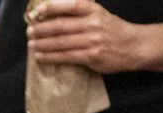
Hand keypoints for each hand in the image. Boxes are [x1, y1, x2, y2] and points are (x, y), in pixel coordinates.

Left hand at [26, 0, 145, 72]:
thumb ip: (80, 15)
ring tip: (31, 45)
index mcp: (94, 10)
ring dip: (42, 44)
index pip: (71, 5)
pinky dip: (50, 57)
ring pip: (61, 42)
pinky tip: (40, 57)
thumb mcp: (100, 15)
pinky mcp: (91, 56)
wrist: (133, 46)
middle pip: (61, 26)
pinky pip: (66, 57)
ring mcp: (92, 40)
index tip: (37, 11)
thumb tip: (53, 15)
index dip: (52, 7)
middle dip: (41, 29)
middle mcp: (93, 23)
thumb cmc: (113, 30)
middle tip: (29, 32)